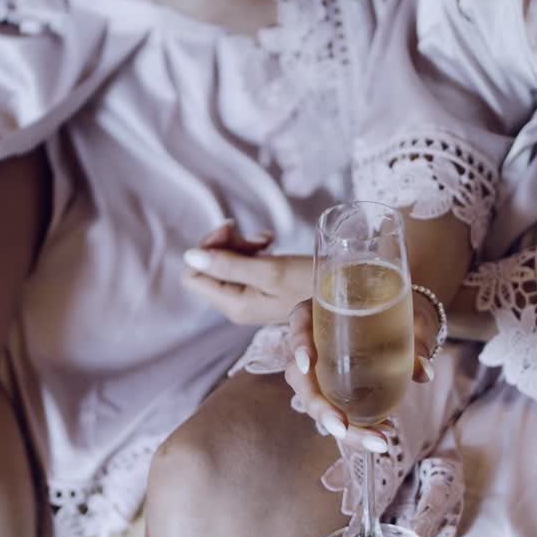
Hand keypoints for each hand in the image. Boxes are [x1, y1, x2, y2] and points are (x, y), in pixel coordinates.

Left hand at [180, 221, 312, 325]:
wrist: (347, 294)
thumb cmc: (313, 285)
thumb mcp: (271, 271)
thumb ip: (229, 264)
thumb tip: (189, 255)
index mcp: (234, 304)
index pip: (193, 274)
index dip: (207, 248)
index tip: (233, 232)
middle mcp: (236, 304)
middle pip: (208, 266)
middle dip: (226, 244)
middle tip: (255, 237)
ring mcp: (248, 297)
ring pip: (226, 262)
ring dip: (241, 244)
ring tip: (266, 241)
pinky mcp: (261, 288)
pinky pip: (243, 264)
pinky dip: (253, 249)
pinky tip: (270, 244)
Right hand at [282, 293, 439, 452]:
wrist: (404, 324)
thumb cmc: (399, 315)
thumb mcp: (408, 323)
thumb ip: (415, 343)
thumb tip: (424, 372)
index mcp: (320, 314)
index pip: (300, 324)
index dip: (299, 344)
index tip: (310, 363)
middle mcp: (312, 344)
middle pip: (302, 377)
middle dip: (320, 407)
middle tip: (342, 427)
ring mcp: (319, 371)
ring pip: (317, 403)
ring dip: (341, 427)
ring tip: (376, 441)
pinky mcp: (333, 391)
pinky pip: (336, 412)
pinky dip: (357, 430)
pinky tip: (381, 438)